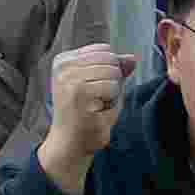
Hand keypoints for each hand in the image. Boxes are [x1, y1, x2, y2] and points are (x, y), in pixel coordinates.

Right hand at [42, 43, 132, 193]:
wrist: (70, 143)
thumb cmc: (85, 114)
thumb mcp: (99, 85)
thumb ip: (115, 69)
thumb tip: (132, 57)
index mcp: (64, 60)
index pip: (104, 50)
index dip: (109, 70)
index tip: (93, 88)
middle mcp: (63, 66)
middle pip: (110, 59)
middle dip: (112, 81)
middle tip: (96, 99)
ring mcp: (69, 78)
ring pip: (113, 72)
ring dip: (112, 92)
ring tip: (96, 105)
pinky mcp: (79, 92)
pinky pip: (113, 87)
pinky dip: (111, 102)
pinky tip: (96, 111)